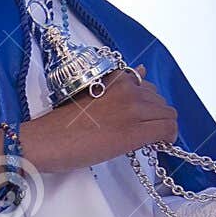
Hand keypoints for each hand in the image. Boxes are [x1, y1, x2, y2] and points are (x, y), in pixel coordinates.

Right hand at [15, 63, 177, 174]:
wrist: (47, 141)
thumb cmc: (61, 125)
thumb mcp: (90, 96)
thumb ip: (117, 86)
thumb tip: (141, 70)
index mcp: (115, 80)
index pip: (147, 87)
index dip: (148, 106)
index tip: (142, 118)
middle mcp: (127, 89)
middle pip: (160, 101)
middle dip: (156, 116)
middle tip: (145, 132)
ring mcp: (133, 109)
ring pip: (168, 115)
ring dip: (163, 127)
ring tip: (151, 140)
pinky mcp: (135, 131)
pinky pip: (167, 130)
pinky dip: (168, 139)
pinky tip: (159, 146)